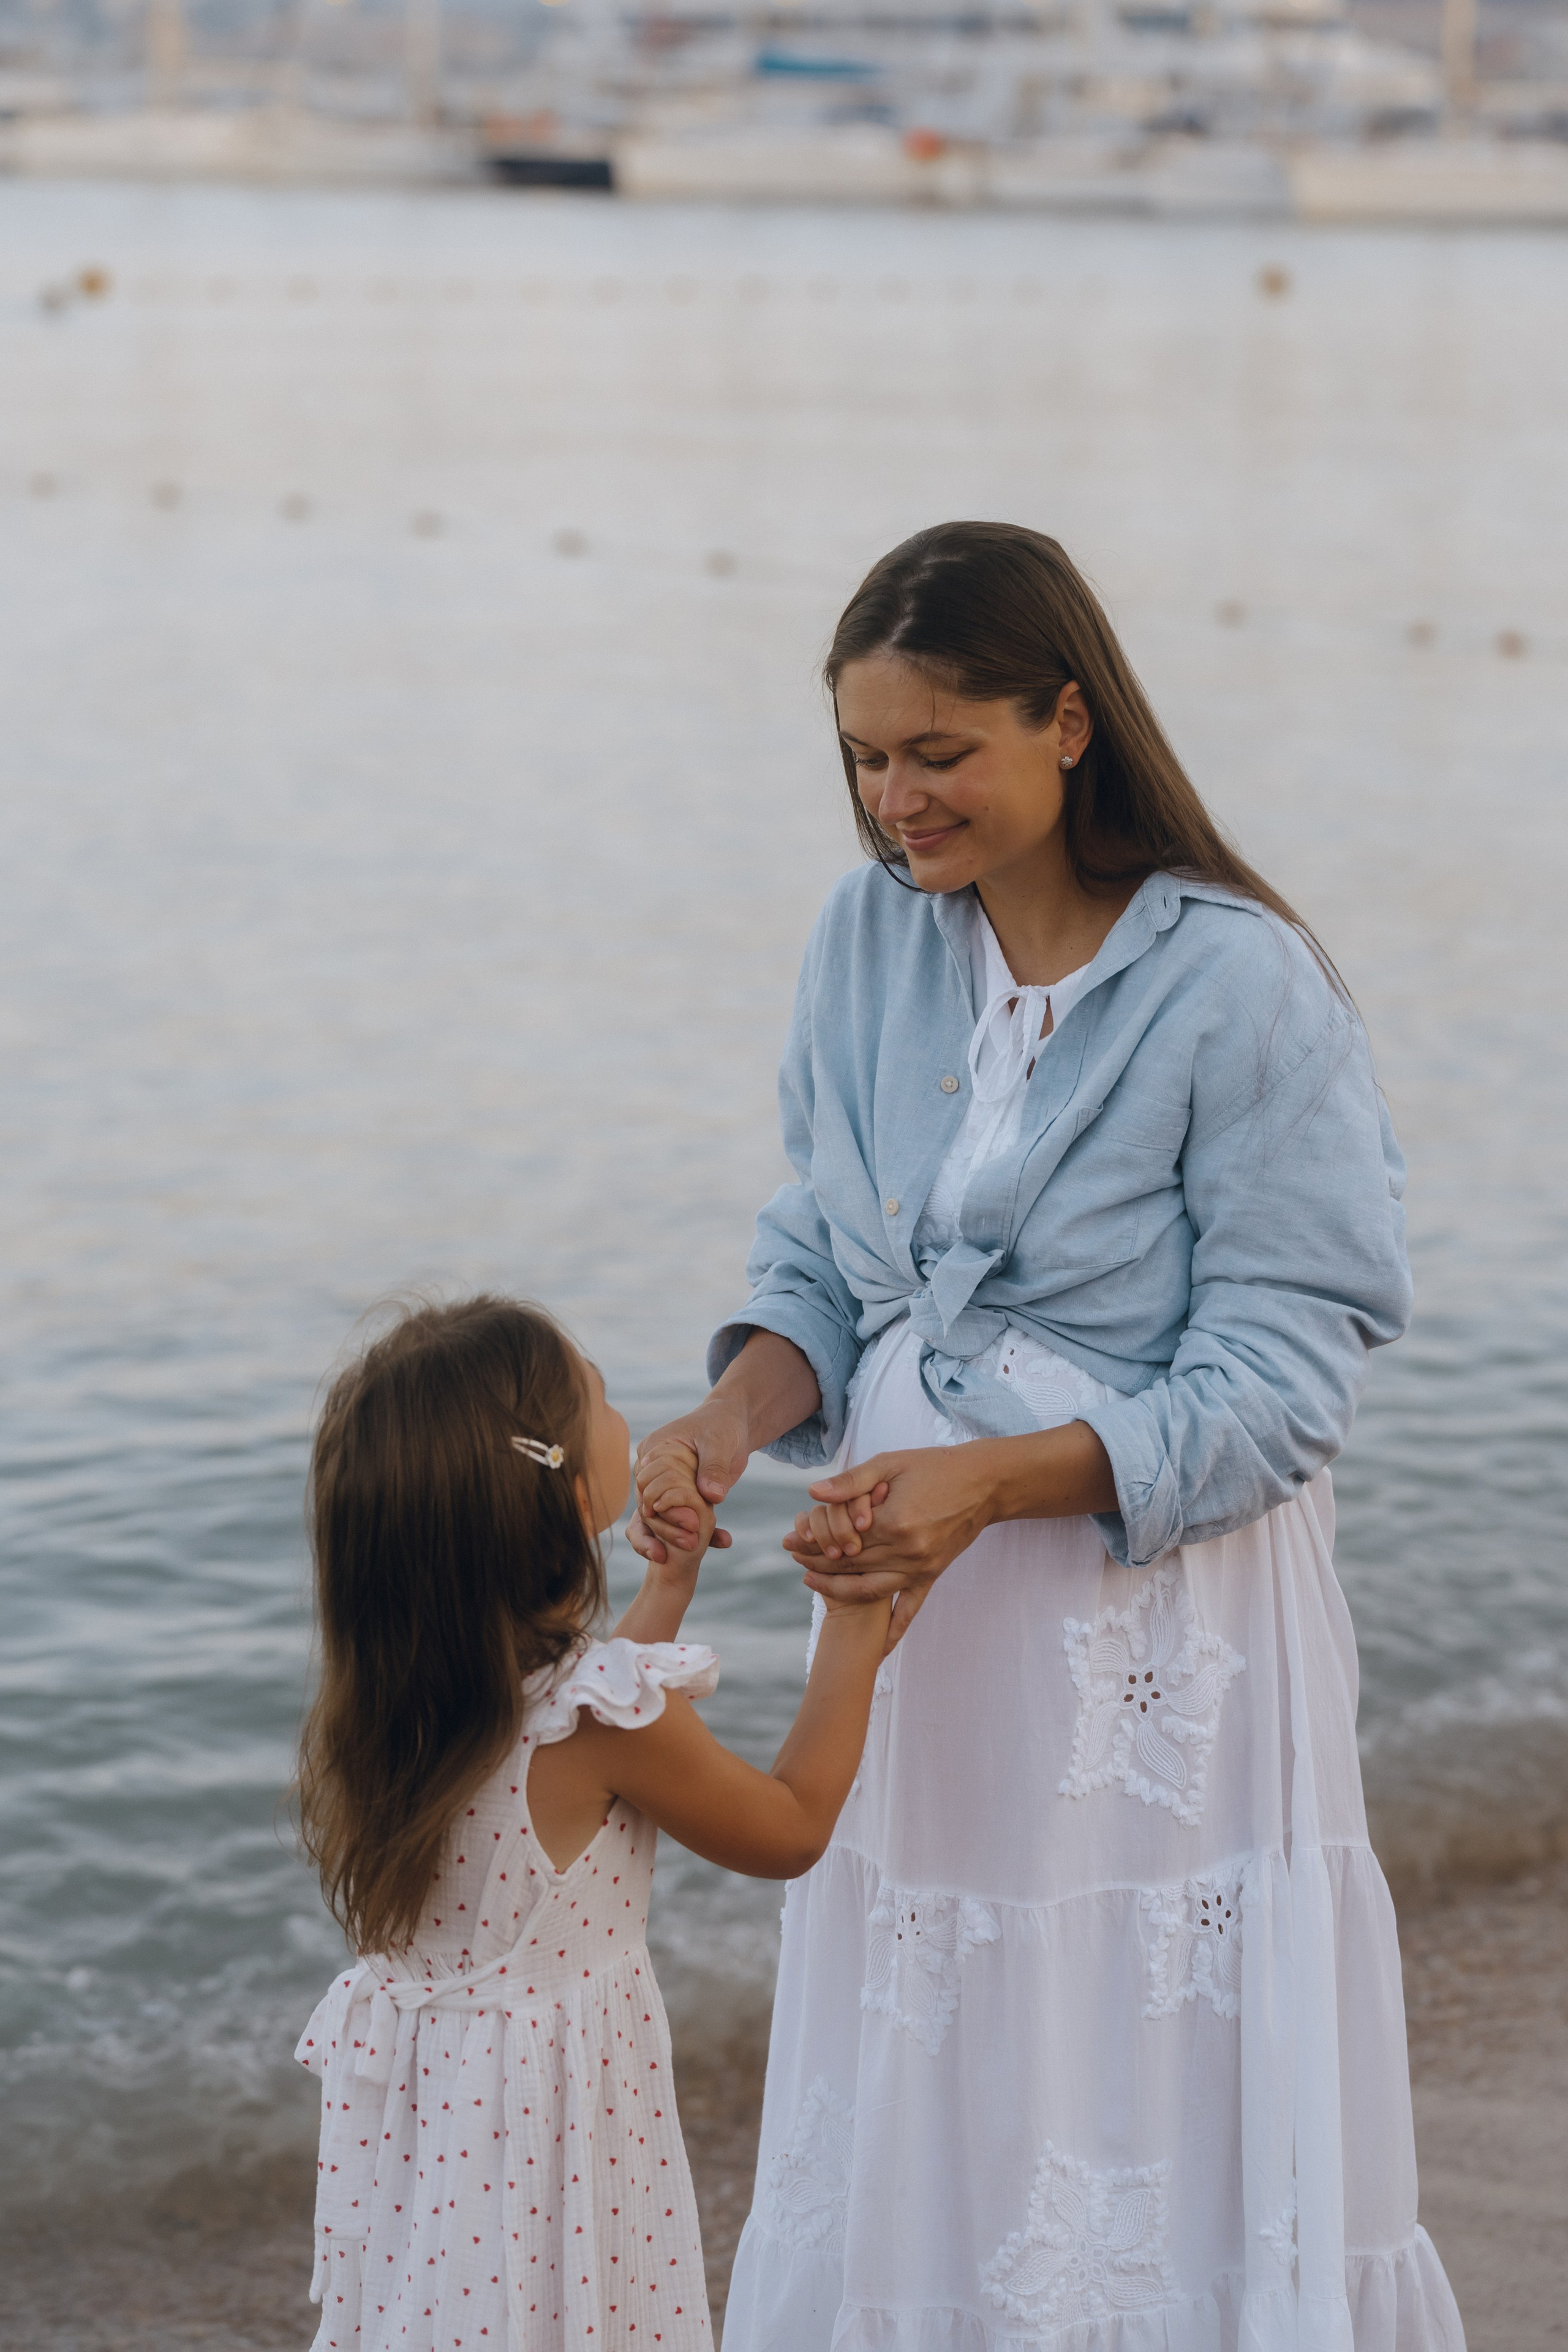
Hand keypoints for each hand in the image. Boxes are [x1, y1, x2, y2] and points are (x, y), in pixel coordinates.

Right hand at [630, 1399, 749, 1564]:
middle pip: (648, 1509)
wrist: (734, 1425)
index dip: (661, 1509)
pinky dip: (703, 1534)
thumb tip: (712, 1496)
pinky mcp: (682, 1500)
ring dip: (676, 1538)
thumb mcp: (719, 1442)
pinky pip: (683, 1521)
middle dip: (666, 1530)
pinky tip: (723, 1541)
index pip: (646, 1486)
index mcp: (652, 1451)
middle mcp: (652, 1472)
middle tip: (691, 1545)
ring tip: (696, 1551)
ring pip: (659, 1521)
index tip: (685, 1524)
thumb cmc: (721, 1425)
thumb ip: (714, 1467)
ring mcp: (665, 1488)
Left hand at [783, 1446, 997, 1645]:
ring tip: (812, 1583)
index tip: (790, 1540)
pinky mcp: (932, 1576)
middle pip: (849, 1565)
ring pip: (869, 1590)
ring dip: (837, 1590)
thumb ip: (851, 1481)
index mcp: (892, 1521)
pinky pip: (909, 1610)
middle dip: (816, 1562)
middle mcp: (905, 1551)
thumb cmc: (935, 1467)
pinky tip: (877, 1649)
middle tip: (793, 1559)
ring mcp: (920, 1568)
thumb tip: (813, 1493)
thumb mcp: (890, 1464)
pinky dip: (892, 1632)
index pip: (839, 1538)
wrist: (984, 1484)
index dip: (811, 1540)